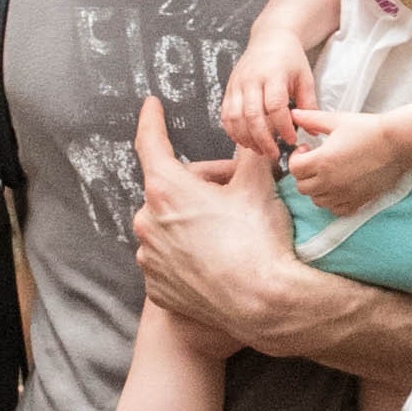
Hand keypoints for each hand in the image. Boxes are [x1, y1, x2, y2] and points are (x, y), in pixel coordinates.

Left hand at [131, 94, 314, 350]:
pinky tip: (217, 259)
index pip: (151, 143)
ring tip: (228, 232)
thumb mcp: (258, 185)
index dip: (152, 121)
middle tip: (235, 194)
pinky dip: (188, 255)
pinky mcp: (157, 288)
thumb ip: (249, 153)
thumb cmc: (259, 241)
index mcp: (166, 190)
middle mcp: (147, 222)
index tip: (151, 106)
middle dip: (199, 187)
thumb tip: (252, 136)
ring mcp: (149, 258)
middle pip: (170, 190)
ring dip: (192, 221)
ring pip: (169, 226)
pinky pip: (169, 260)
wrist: (264, 304)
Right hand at [222, 31, 317, 160]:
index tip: (291, 139)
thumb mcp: (305, 78)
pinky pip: (225, 115)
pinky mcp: (228, 89)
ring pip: (235, 118)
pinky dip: (233, 132)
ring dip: (247, 138)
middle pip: (252, 115)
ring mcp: (237, 84)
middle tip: (274, 153)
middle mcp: (251, 79)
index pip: (275, 106)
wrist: (269, 38)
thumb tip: (313, 133)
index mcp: (273, 74)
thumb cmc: (290, 59)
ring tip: (260, 150)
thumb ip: (309, 105)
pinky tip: (245, 141)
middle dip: (263, 139)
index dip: (282, 127)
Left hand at [286, 106, 401, 218]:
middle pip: (302, 187)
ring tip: (326, 174)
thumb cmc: (369, 130)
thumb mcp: (337, 120)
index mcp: (322, 161)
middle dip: (304, 174)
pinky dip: (333, 201)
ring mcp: (344, 194)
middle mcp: (330, 182)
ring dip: (316, 188)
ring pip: (317, 200)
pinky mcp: (358, 201)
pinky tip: (339, 186)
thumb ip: (312, 119)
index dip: (296, 157)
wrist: (398, 144)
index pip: (294, 168)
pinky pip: (336, 210)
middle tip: (315, 161)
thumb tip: (294, 114)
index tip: (307, 149)